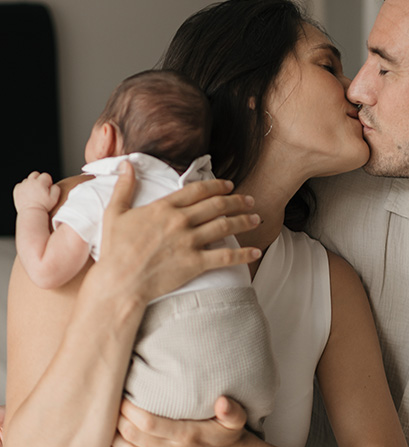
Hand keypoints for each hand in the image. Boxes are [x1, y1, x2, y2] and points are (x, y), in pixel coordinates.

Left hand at [13, 171, 59, 213]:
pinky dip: (24, 188)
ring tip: (34, 193)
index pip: (46, 175)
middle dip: (39, 179)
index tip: (47, 188)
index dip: (48, 182)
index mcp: (40, 182)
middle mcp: (31, 181)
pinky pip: (21, 185)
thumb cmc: (43, 206)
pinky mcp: (17, 189)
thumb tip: (53, 185)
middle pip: (36, 174)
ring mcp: (23, 185)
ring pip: (28, 179)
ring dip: (31, 184)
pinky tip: (27, 195)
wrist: (31, 213)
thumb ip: (56, 188)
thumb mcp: (55, 198)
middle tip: (41, 188)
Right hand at [95, 161, 261, 302]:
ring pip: (225, 227)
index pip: (197, 190)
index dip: (217, 186)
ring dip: (244, 221)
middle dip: (237, 201)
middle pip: (217, 205)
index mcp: (164, 207)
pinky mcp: (195, 263)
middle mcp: (180, 221)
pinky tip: (256, 252)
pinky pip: (225, 257)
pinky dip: (243, 254)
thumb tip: (127, 164)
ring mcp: (189, 242)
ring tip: (256, 218)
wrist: (120, 282)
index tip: (228, 185)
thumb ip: (124, 187)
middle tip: (249, 200)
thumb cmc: (115, 251)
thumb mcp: (114, 213)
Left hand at [110, 396, 249, 446]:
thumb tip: (222, 401)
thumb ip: (231, 410)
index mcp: (188, 436)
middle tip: (111, 402)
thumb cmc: (229, 435)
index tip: (123, 396)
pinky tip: (113, 446)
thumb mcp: (236, 419)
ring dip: (114, 437)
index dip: (131, 411)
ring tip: (109, 420)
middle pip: (134, 437)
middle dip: (118, 419)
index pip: (149, 424)